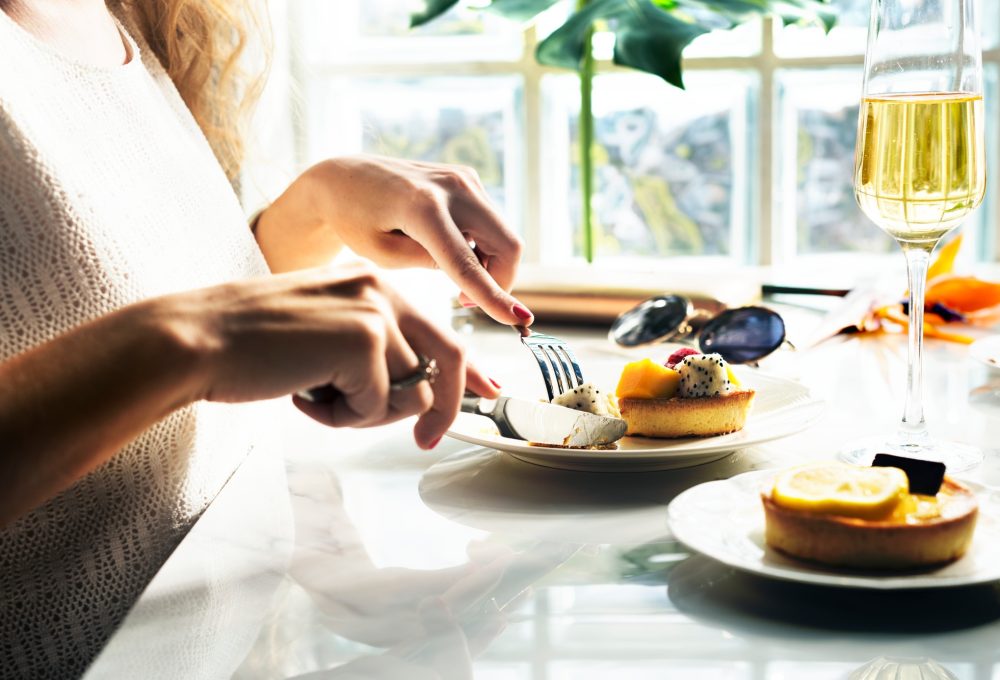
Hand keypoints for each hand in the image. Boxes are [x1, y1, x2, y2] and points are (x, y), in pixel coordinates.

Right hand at [156, 263, 496, 447]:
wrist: (198, 339)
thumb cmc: (249, 347)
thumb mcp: (323, 338)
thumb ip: (373, 354)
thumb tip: (419, 395)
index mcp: (371, 284)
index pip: (438, 329)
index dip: (465, 368)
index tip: (486, 390)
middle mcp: (381, 289)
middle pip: (446, 358)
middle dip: (441, 408)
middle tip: (426, 442)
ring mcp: (376, 311)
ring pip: (409, 392)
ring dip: (364, 413)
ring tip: (313, 395)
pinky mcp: (364, 340)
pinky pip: (378, 406)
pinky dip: (342, 418)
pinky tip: (302, 394)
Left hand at [255, 155, 533, 325]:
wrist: (343, 179)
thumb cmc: (355, 221)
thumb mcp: (384, 256)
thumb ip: (430, 264)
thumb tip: (475, 273)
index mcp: (422, 207)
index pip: (467, 262)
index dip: (494, 296)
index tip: (520, 320)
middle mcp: (451, 186)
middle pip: (507, 245)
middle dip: (500, 281)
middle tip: (463, 300)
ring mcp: (463, 178)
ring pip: (505, 236)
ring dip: (492, 265)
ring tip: (450, 274)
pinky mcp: (467, 178)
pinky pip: (493, 222)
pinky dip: (484, 246)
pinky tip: (451, 249)